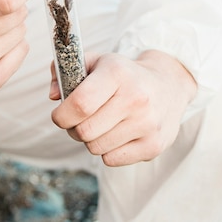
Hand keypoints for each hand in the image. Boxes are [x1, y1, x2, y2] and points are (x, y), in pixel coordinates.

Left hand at [49, 50, 197, 166]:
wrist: (167, 85)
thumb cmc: (124, 74)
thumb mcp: (97, 61)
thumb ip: (66, 70)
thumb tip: (53, 95)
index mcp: (117, 73)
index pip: (80, 103)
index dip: (62, 114)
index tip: (59, 114)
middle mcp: (135, 98)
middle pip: (84, 131)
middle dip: (73, 128)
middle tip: (79, 120)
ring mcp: (146, 124)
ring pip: (95, 148)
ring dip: (90, 139)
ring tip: (100, 124)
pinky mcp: (153, 145)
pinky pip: (111, 160)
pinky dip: (107, 150)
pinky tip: (116, 133)